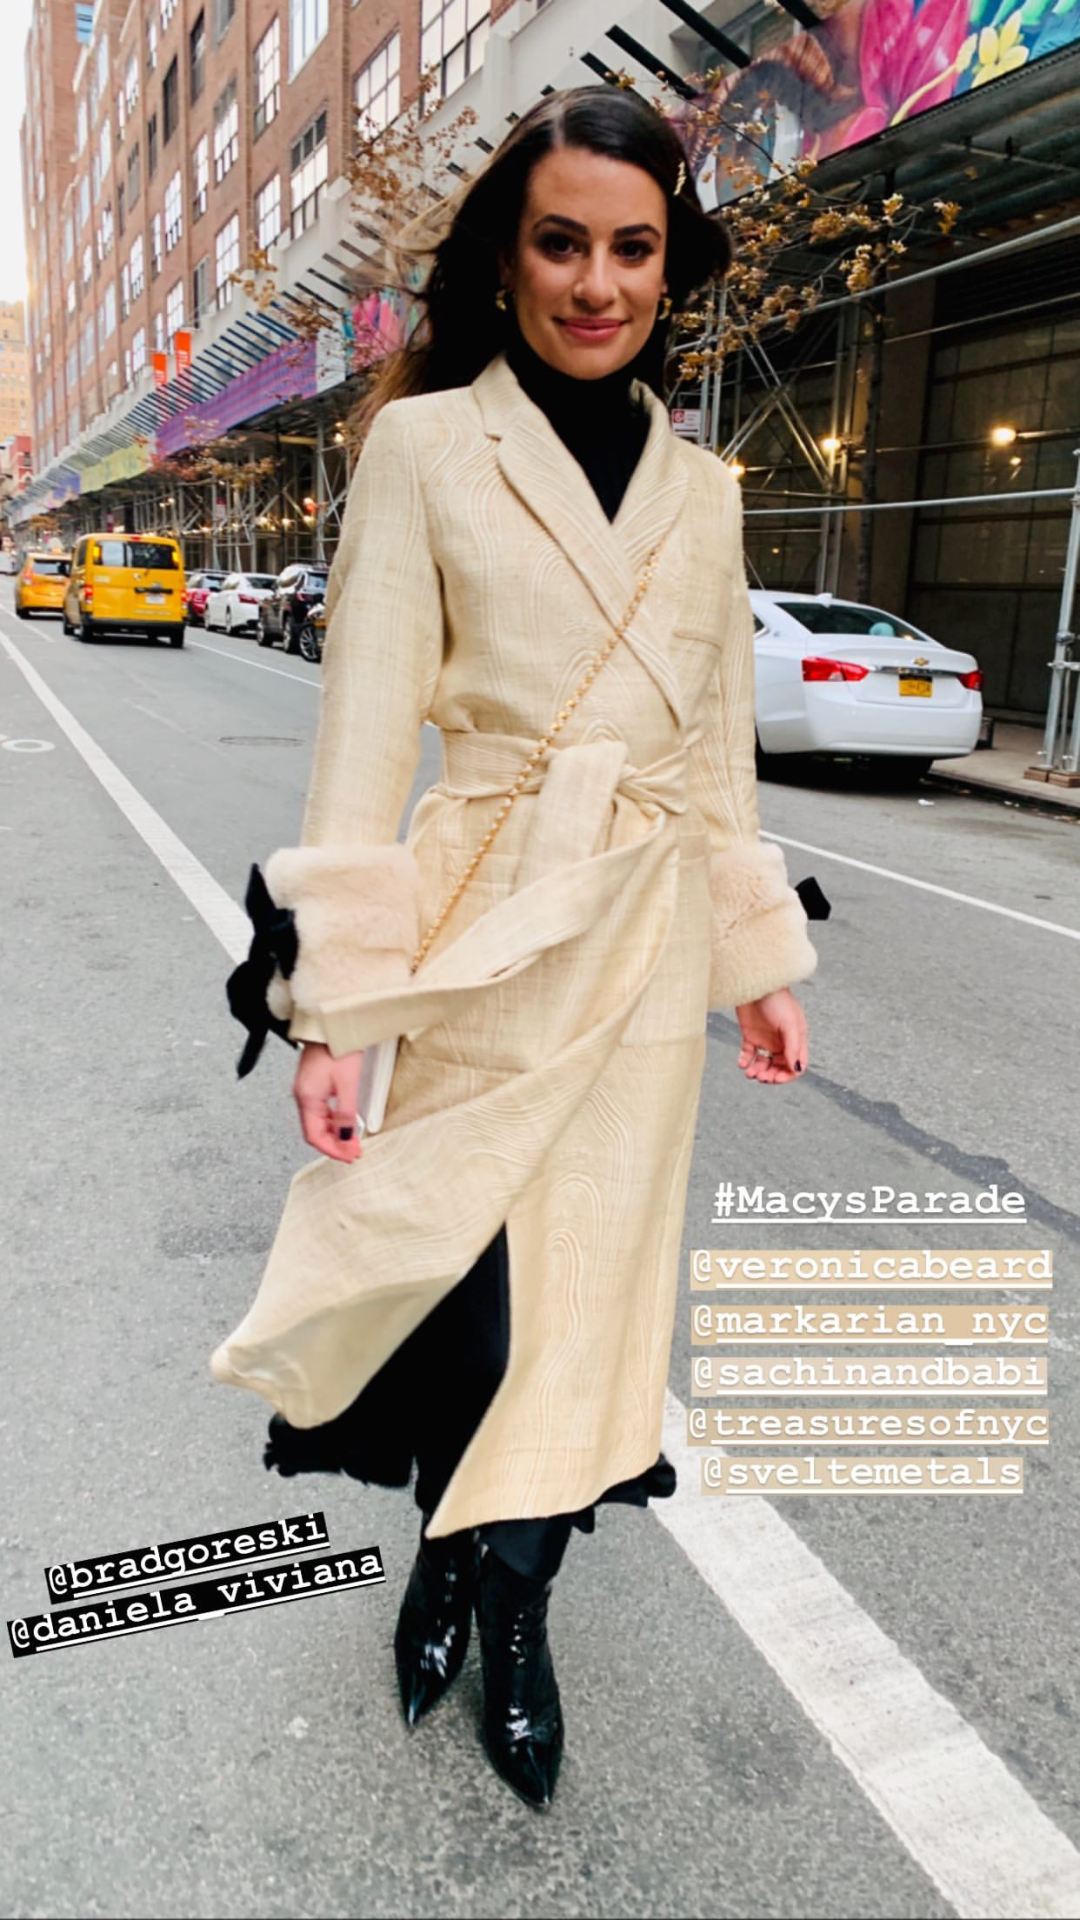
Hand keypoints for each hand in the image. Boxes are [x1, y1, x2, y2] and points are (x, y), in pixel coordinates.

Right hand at [293, 1041, 363, 1162]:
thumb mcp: (347, 1084)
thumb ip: (346, 1114)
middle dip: (335, 1144)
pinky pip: (321, 1110)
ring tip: (353, 1141)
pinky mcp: (313, 1083)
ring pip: (318, 1121)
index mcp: (307, 1098)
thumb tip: (347, 1138)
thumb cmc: (337, 1048)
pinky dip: (333, 1121)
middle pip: (315, 1130)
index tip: (348, 1157)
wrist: (331, 1024)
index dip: (332, 1150)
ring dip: (335, 1134)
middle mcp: (303, 1096)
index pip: (314, 1136)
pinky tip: (345, 1124)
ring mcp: (307, 1090)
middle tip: (354, 1152)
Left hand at [735, 989, 807, 1084]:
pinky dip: (745, 1062)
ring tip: (750, 1072)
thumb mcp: (790, 1023)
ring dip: (757, 1072)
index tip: (776, 1078)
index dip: (787, 1075)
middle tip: (761, 1077)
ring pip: (763, 1064)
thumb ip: (793, 1047)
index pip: (795, 1065)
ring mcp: (766, 1039)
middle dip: (771, 1076)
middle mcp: (782, 1041)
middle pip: (779, 1068)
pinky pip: (748, 1054)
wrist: (754, 982)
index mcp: (796, 1039)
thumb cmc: (777, 999)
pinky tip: (742, 1063)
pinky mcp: (750, 1035)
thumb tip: (796, 1069)